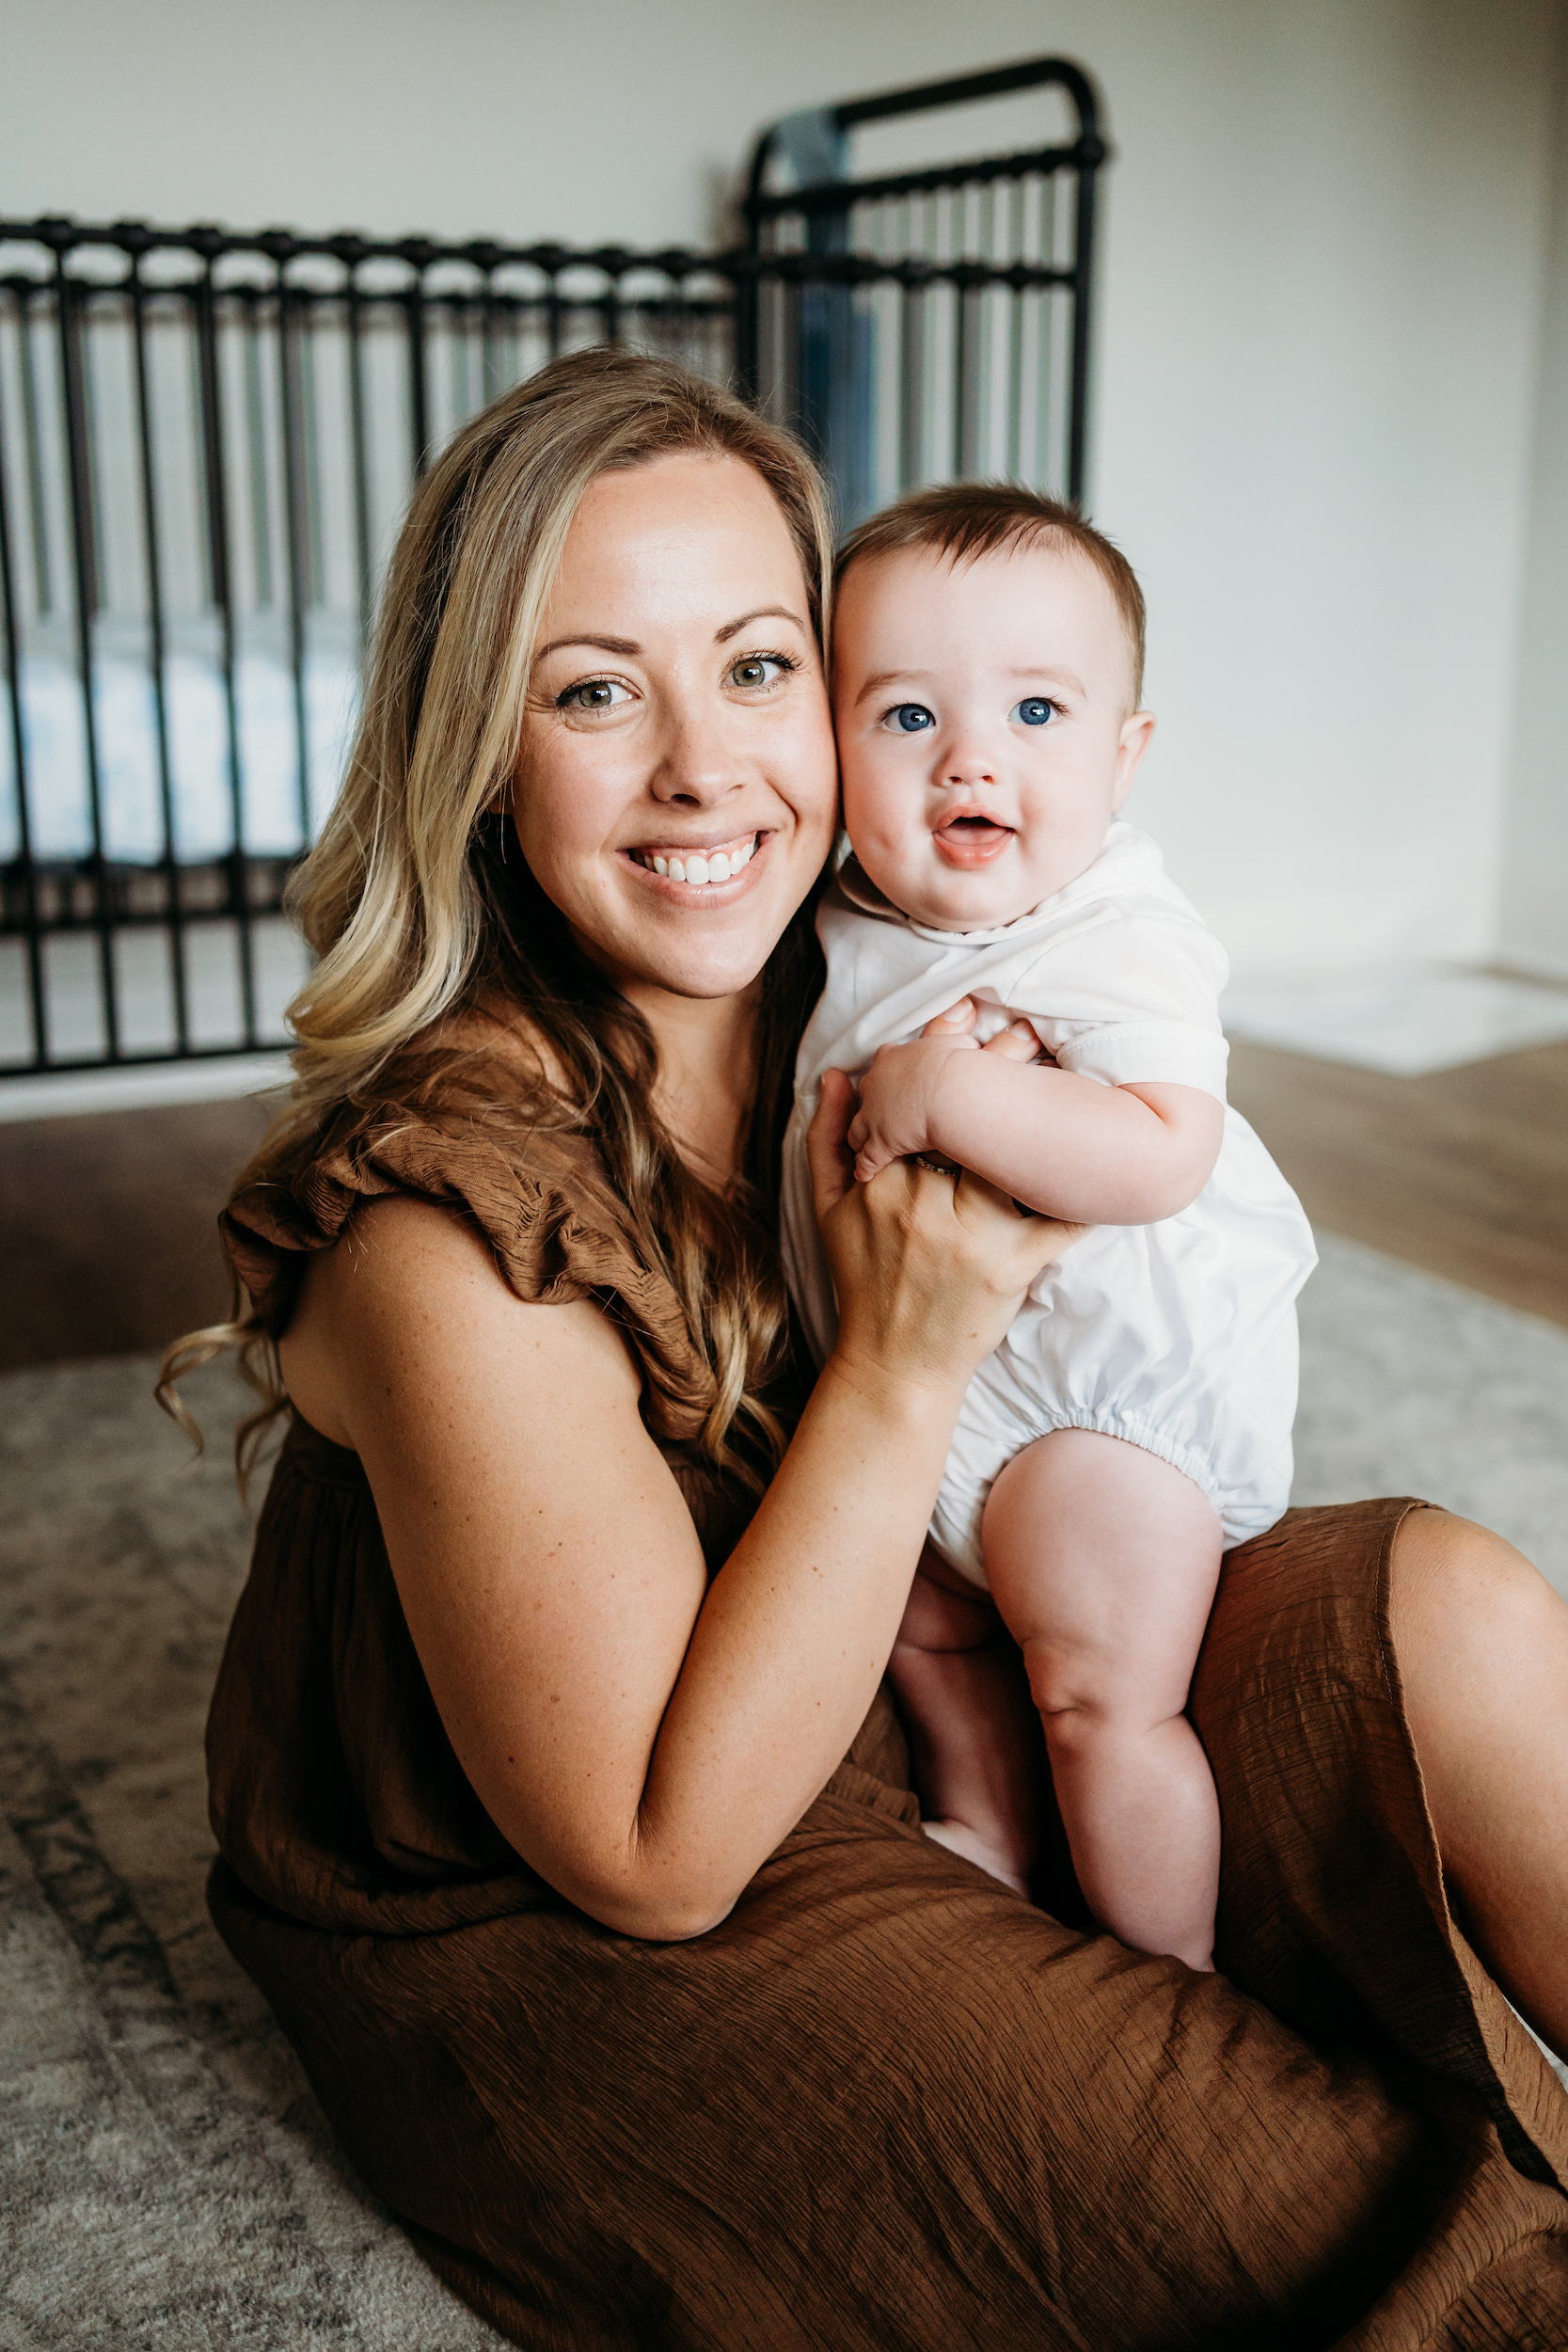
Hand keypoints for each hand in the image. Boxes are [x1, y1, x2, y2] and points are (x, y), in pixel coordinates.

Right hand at [807, 1063, 1083, 1405]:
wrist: (896, 1365)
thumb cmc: (863, 1279)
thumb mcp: (827, 1211)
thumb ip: (827, 1139)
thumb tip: (837, 1076)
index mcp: (880, 1184)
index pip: (914, 1102)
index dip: (942, 1052)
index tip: (966, 1019)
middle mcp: (925, 1205)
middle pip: (970, 1120)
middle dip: (1001, 1066)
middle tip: (1028, 1030)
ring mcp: (973, 1237)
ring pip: (1014, 1158)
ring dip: (1046, 1112)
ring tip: (1067, 1075)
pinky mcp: (1013, 1268)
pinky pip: (1058, 1220)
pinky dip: (1083, 1191)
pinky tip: (1104, 1157)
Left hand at [846, 998, 1043, 1182]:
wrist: (950, 1091)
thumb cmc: (961, 1065)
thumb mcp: (962, 1042)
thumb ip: (969, 1034)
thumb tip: (991, 1015)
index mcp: (896, 1057)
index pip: (888, 1063)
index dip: (893, 1075)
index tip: (899, 1084)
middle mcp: (878, 1082)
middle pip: (868, 1092)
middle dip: (873, 1103)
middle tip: (879, 1116)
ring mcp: (874, 1114)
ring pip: (858, 1128)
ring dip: (863, 1136)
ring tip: (865, 1148)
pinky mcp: (879, 1143)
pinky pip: (867, 1159)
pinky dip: (866, 1166)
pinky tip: (866, 1174)